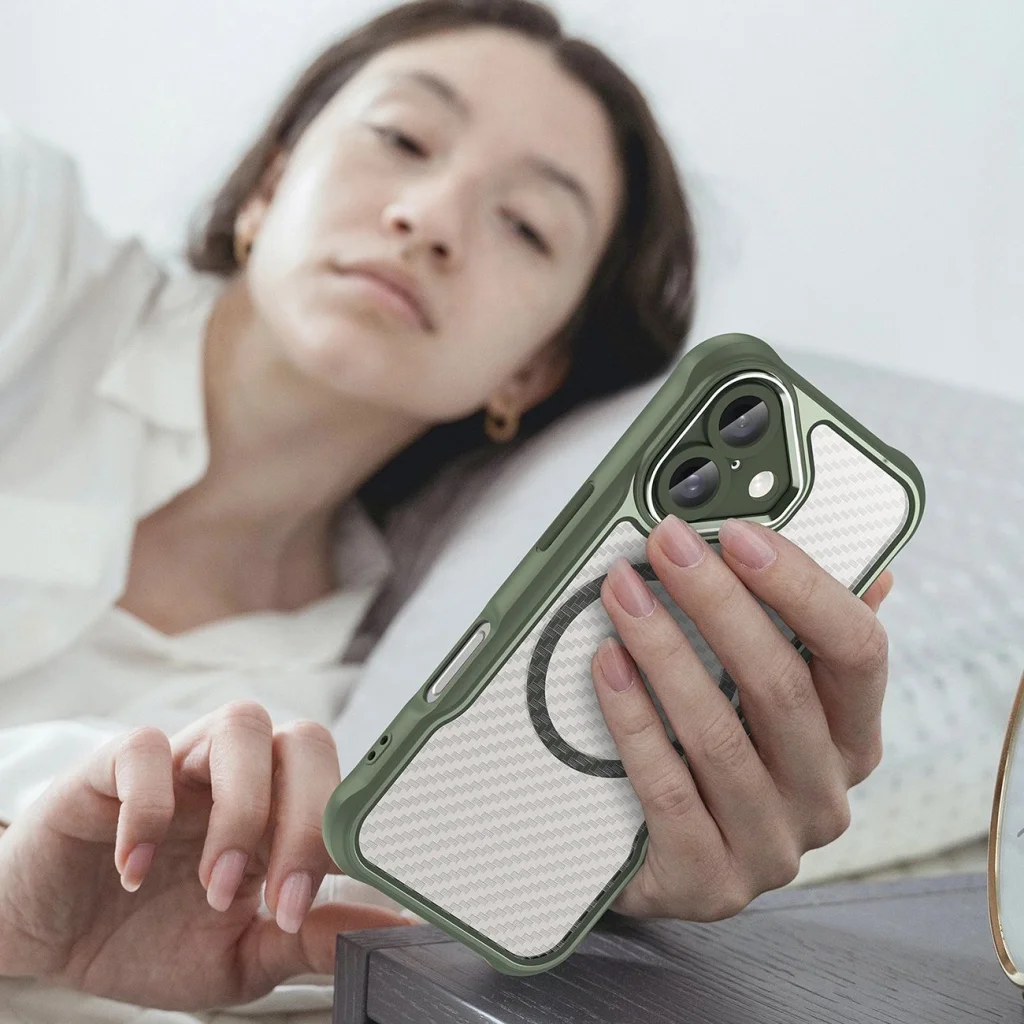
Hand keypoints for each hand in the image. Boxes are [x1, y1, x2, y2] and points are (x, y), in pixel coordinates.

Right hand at [0, 701, 409, 1009]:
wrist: (54, 938)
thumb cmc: (152, 939)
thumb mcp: (241, 956)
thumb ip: (310, 937)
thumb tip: (395, 931)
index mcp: (281, 811)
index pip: (341, 785)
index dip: (345, 838)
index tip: (324, 904)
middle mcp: (241, 773)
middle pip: (304, 740)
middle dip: (306, 818)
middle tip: (278, 900)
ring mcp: (183, 761)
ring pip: (241, 724)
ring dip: (241, 808)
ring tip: (215, 888)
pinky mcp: (114, 765)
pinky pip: (146, 749)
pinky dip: (150, 809)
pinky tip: (136, 872)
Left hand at [592, 515, 893, 920]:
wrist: (651, 856)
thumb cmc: (706, 754)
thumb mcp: (756, 691)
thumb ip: (796, 630)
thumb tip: (853, 564)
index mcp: (851, 737)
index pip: (859, 650)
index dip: (801, 585)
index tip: (739, 533)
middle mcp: (823, 794)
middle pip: (781, 686)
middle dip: (716, 603)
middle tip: (664, 547)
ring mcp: (770, 846)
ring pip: (718, 735)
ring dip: (664, 651)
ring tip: (621, 594)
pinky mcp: (710, 882)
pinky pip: (667, 791)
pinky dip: (632, 721)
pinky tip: (606, 666)